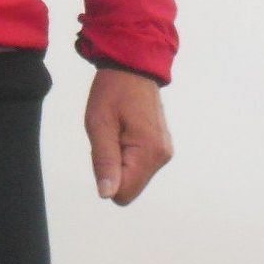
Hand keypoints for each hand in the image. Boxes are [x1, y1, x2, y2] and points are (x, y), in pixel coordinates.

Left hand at [84, 67, 169, 204]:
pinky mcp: (161, 149)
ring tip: (116, 130)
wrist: (132, 68)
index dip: (106, 175)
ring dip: (118, 160)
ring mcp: (164, 153)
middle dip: (112, 168)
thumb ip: (104, 162)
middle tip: (109, 135)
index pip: (123, 193)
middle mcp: (162, 157)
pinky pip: (138, 166)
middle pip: (128, 187)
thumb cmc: (112, 92)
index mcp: (149, 152)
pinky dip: (126, 154)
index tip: (104, 146)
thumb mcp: (99, 124)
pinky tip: (124, 130)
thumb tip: (107, 195)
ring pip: (133, 177)